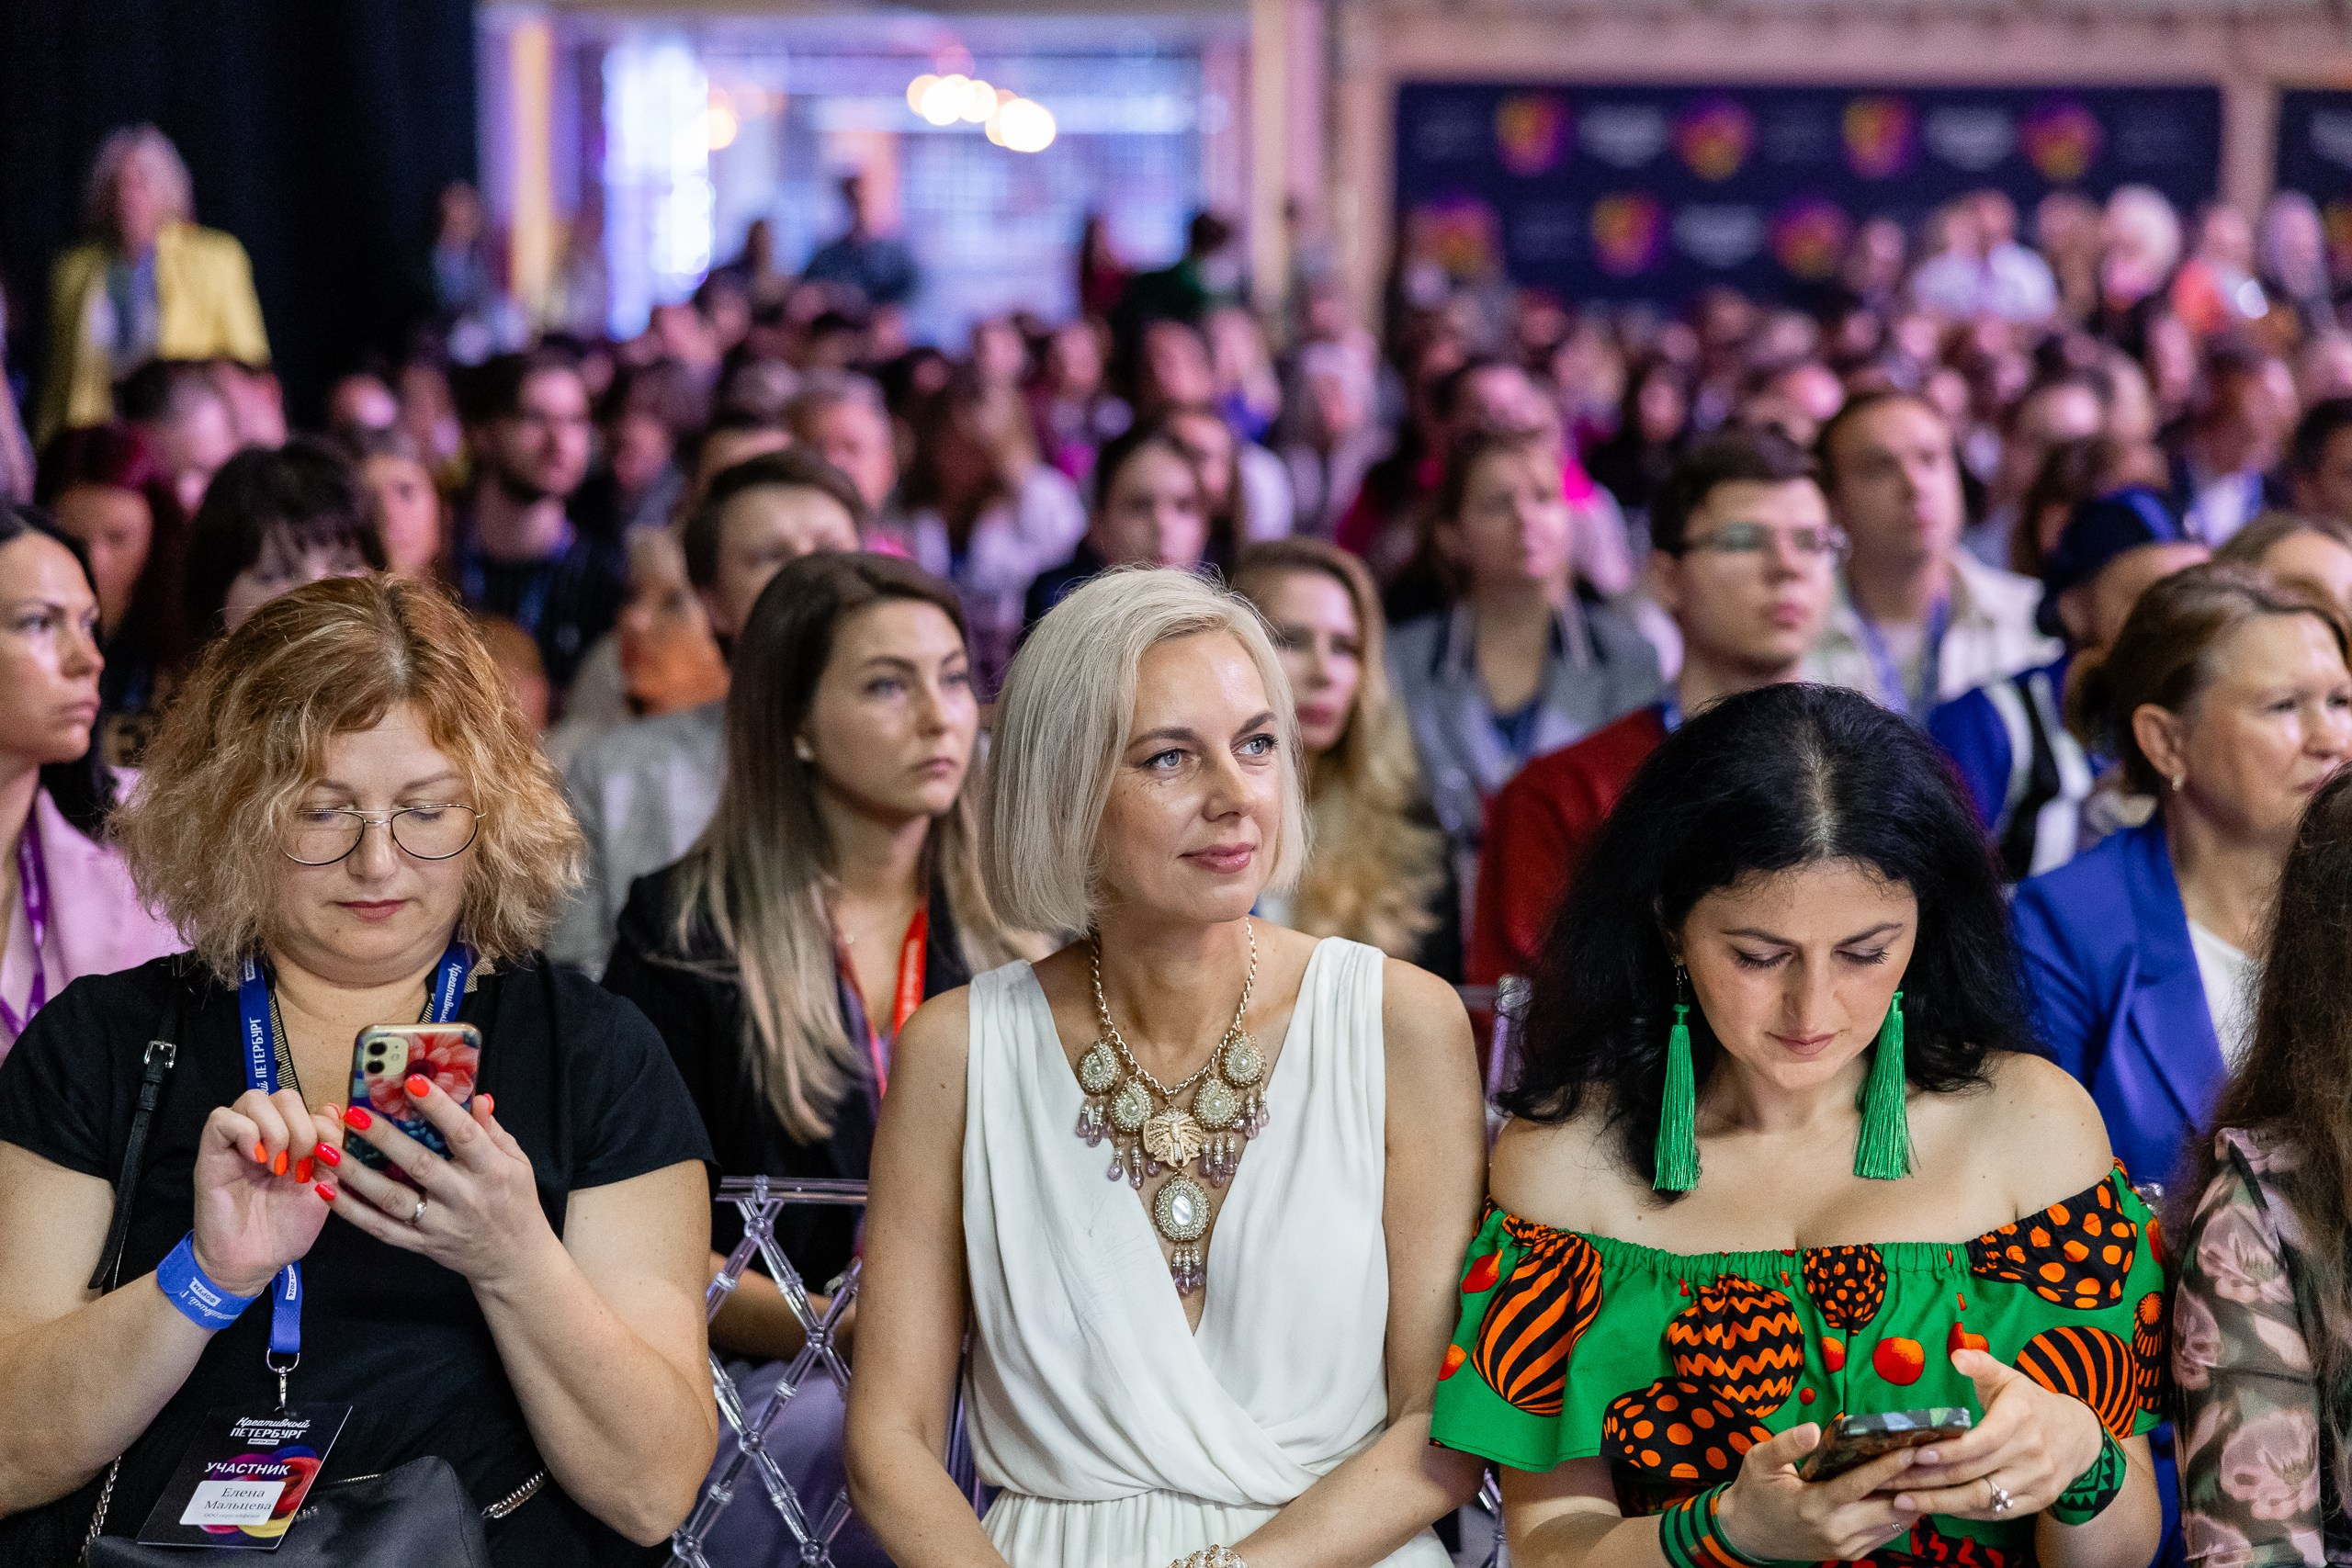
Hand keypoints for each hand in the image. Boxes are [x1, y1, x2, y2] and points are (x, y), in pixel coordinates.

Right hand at [191, 1088, 345, 1296]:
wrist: (254, 1262)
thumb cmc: (287, 1228)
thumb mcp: (323, 1187)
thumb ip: (332, 1150)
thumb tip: (332, 1109)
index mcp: (293, 1140)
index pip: (310, 1105)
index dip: (324, 1127)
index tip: (325, 1162)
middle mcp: (264, 1135)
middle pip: (283, 1095)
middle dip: (301, 1127)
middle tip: (299, 1166)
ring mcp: (236, 1142)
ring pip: (254, 1098)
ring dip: (275, 1130)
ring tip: (278, 1167)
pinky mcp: (211, 1154)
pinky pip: (221, 1118)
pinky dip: (245, 1133)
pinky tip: (258, 1161)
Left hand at [325, 1081, 556, 1286]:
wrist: (513, 1260)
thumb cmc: (516, 1202)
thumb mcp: (518, 1163)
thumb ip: (493, 1131)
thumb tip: (477, 1097)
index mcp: (493, 1172)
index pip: (465, 1135)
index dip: (439, 1109)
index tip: (413, 1084)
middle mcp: (464, 1198)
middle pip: (420, 1165)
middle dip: (385, 1138)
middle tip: (354, 1114)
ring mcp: (439, 1224)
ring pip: (392, 1199)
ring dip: (356, 1174)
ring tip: (327, 1150)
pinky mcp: (420, 1244)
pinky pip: (380, 1228)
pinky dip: (351, 1211)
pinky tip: (327, 1190)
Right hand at [1714, 1422, 1923, 1562]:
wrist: (1748, 1535)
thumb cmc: (1755, 1492)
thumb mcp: (1759, 1461)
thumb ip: (1785, 1445)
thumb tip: (1815, 1429)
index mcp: (1812, 1506)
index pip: (1858, 1486)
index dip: (1887, 1468)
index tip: (1912, 1449)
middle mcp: (1834, 1531)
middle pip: (1887, 1509)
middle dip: (1913, 1484)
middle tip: (1934, 1457)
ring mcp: (1845, 1547)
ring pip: (1893, 1525)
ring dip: (1912, 1499)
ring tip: (1930, 1472)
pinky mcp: (1851, 1553)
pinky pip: (1886, 1535)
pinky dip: (1901, 1515)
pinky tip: (1910, 1493)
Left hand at [1884, 1349, 2107, 1520]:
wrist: (2079, 1436)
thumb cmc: (2030, 1403)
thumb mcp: (2008, 1377)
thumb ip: (1980, 1364)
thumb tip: (1956, 1354)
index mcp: (2020, 1418)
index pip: (1982, 1441)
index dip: (1949, 1451)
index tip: (1915, 1454)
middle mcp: (2031, 1452)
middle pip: (1974, 1473)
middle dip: (1928, 1480)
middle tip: (1891, 1481)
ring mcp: (2037, 1480)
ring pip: (1982, 1498)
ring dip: (1940, 1502)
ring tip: (1902, 1500)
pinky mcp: (2038, 1500)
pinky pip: (1996, 1512)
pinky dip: (1964, 1512)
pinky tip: (1935, 1507)